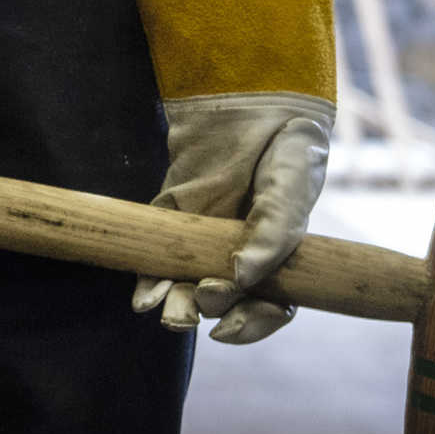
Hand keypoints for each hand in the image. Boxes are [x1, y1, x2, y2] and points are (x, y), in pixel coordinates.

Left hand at [132, 92, 332, 343]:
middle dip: (207, 310)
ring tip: (164, 312)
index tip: (228, 328)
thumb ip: (274, 232)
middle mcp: (240, 257)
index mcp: (279, 260)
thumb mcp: (291, 189)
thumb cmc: (287, 153)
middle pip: (223, 303)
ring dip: (174, 304)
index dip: (250, 325)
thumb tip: (242, 275)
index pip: (268, 308)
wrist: (256, 105)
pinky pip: (158, 254)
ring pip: (186, 286)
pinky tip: (143, 295)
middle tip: (201, 299)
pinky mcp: (173, 217)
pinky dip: (148, 277)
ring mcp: (203, 240)